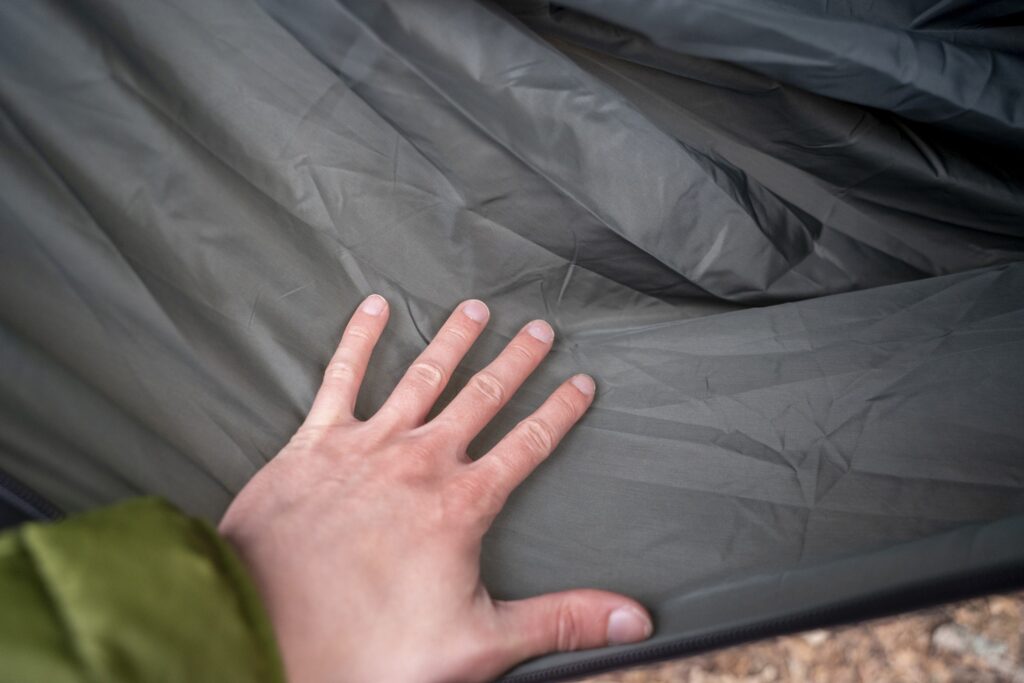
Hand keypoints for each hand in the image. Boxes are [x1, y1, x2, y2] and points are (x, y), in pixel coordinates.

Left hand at [219, 295, 652, 681]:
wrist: (268, 631)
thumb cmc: (370, 645)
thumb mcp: (479, 643)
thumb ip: (560, 620)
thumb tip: (634, 620)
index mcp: (462, 503)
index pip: (528, 445)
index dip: (559, 412)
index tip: (582, 382)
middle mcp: (422, 461)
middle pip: (483, 397)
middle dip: (516, 361)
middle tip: (540, 328)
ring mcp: (367, 446)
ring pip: (423, 376)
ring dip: (453, 340)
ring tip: (476, 309)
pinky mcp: (315, 444)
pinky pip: (341, 378)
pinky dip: (358, 340)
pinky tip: (372, 308)